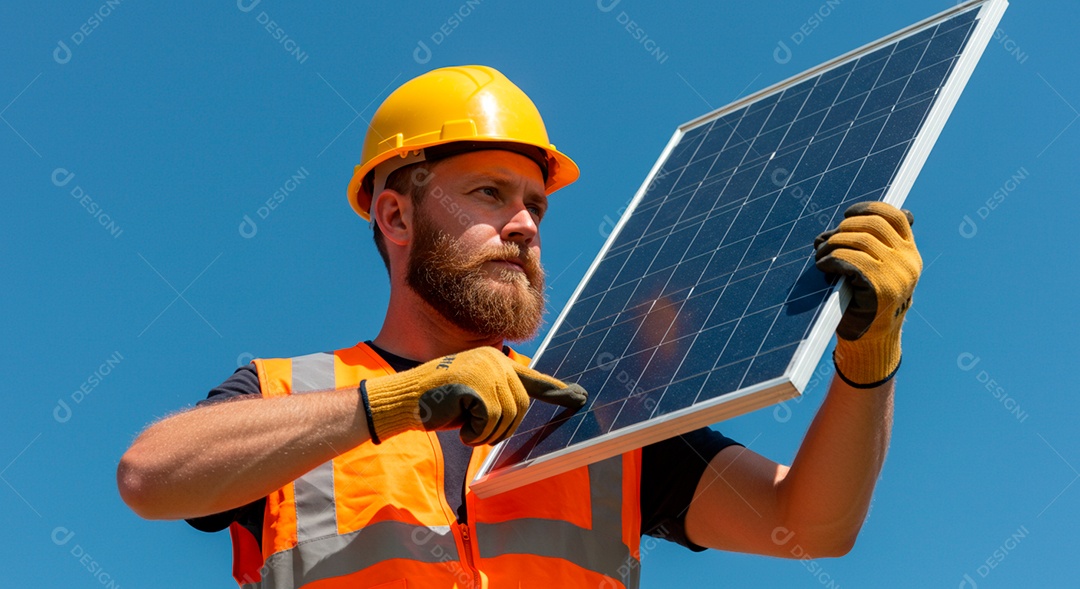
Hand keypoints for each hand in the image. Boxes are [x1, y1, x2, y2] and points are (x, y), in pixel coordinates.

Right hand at [361, 346, 586, 444]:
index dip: (557, 390)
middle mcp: (495, 360)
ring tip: (465, 425)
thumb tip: (521, 407)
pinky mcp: (477, 386)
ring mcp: (486, 371)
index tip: (580, 396)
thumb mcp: (473, 395)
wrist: (405, 399)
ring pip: (509, 416)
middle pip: (522, 406)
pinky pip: (492, 421)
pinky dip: (476, 433)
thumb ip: (498, 396)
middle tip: (474, 429)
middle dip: (502, 427)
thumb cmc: (437, 402)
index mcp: (495, 360)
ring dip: (488, 432)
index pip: (531, 378)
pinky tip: (458, 426)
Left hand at [814, 202, 921, 386]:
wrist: (873, 340)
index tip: (847, 215)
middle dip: (844, 228)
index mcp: (910, 253)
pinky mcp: (880, 288)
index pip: (895, 216)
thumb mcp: (877, 270)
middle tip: (827, 240)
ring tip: (820, 254)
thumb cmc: (867, 301)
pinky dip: (831, 259)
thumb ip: (872, 246)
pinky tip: (823, 266)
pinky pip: (850, 260)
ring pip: (858, 241)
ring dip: (832, 244)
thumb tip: (850, 217)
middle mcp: (908, 261)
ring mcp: (896, 274)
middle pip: (872, 225)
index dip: (868, 208)